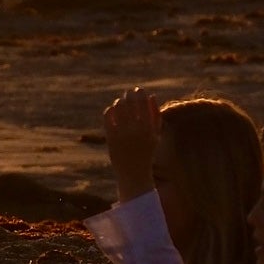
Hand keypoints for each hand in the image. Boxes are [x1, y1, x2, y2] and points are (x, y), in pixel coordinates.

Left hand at [102, 86, 161, 202]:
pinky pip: (108, 116)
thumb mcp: (156, 135)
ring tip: (121, 102)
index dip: (140, 94)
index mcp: (148, 127)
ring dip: (120, 102)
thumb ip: (156, 115)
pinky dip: (110, 110)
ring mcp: (121, 133)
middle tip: (129, 93)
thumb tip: (151, 96)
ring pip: (118, 107)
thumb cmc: (146, 152)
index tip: (139, 90)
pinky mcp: (110, 137)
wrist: (134, 173)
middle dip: (129, 95)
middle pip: (130, 103)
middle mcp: (135, 129)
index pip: (143, 103)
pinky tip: (112, 110)